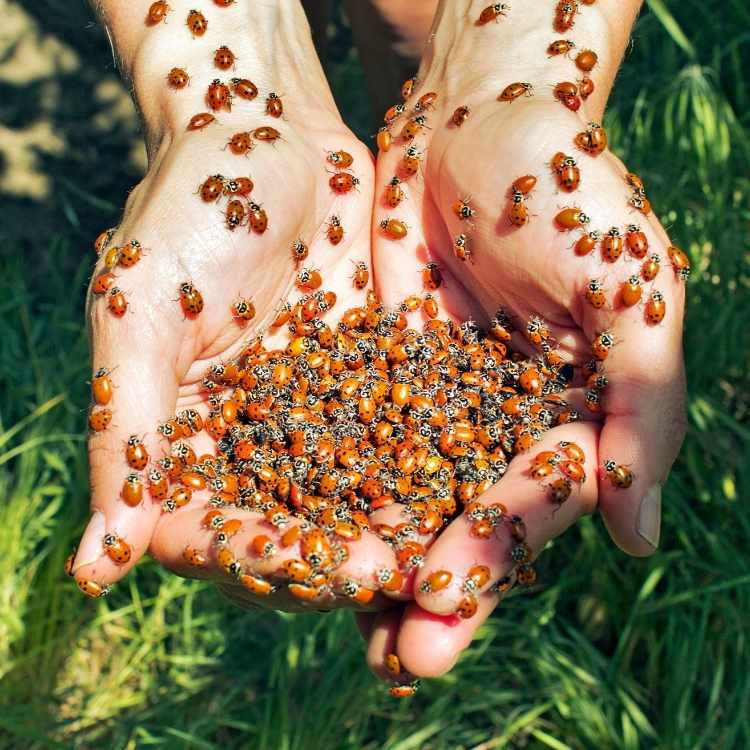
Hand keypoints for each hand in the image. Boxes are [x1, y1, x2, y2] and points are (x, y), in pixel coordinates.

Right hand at [71, 1, 400, 612]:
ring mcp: (321, 418)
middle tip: (415, 575)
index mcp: (185, 444)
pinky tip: (483, 485)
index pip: (217, 536)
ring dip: (404, 531)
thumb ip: (129, 434)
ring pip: (359, 499)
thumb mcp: (143, 312)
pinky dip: (441, 466)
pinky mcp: (379, 381)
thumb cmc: (190, 210)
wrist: (273, 137)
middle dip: (353, 561)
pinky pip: (410, 436)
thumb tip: (91, 570)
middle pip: (298, 534)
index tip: (335, 575)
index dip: (272, 564)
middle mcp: (254, 446)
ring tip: (458, 550)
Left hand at [368, 0, 685, 676]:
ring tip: (353, 635)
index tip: (447, 598)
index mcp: (574, 417)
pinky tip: (305, 540)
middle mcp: (505, 426)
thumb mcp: (628, 285)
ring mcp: (439, 407)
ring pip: (412, 499)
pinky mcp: (380, 377)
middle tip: (404, 659)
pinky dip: (335, 493)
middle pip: (473, 521)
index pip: (538, 502)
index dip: (498, 552)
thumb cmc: (570, 189)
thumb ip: (643, 401)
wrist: (480, 122)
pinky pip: (356, 442)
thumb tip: (639, 536)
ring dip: (384, 566)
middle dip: (441, 588)